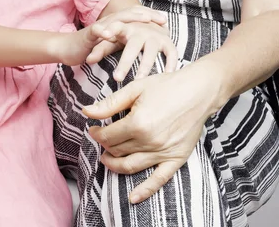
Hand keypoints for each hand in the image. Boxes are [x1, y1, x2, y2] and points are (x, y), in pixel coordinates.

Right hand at [60, 6, 165, 66]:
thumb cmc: (90, 48)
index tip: (166, 21)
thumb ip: (123, 43)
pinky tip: (110, 34)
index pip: (134, 17)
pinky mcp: (87, 35)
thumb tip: (140, 48)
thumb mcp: (110, 45)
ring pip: (116, 20)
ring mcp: (99, 27)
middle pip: (130, 14)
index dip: (150, 17)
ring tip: (145, 18)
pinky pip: (96, 31)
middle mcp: (109, 23)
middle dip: (146, 14)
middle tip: (162, 18)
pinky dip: (103, 31)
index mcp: (116, 25)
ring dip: (131, 18)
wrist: (67, 48)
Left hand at [83, 61, 219, 202]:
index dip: (97, 133)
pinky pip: (158, 180)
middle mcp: (149, 141)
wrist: (198, 91)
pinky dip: (144, 191)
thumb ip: (110, 104)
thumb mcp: (135, 89)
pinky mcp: (175, 159)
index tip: (94, 129)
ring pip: (130, 166)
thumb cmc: (166, 86)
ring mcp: (162, 153)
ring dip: (114, 165)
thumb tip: (86, 112)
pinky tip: (132, 198)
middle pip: (117, 151)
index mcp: (137, 123)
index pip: (108, 136)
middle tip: (102, 138)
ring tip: (107, 158)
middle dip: (105, 145)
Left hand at [86, 17, 176, 80]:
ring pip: (150, 52)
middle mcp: (141, 30)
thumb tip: (88, 60)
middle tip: (116, 78)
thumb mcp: (114, 40)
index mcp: (126, 27)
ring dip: (145, 66)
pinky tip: (166, 76)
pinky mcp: (168, 43)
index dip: (110, 29)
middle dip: (125, 62)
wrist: (153, 23)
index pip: (117, 26)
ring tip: (139, 81)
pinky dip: (171, 63)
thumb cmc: (128, 36)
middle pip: (133, 46)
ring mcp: (156, 36)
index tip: (104, 34)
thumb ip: (101, 48)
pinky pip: (171, 53)